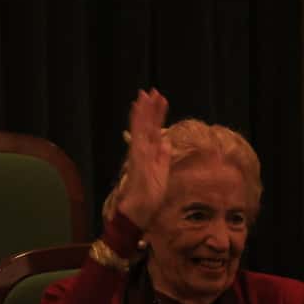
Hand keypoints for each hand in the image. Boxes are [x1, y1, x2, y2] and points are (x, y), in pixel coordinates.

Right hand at [117, 88, 171, 229]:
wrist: (136, 213)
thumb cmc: (148, 198)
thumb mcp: (161, 174)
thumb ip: (163, 158)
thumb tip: (167, 142)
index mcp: (149, 155)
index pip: (154, 131)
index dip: (157, 116)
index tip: (161, 101)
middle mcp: (142, 151)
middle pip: (147, 126)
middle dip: (150, 109)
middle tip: (153, 91)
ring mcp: (139, 153)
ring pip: (141, 127)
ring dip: (144, 111)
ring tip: (146, 94)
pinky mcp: (137, 157)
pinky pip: (138, 136)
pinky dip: (138, 122)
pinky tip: (139, 110)